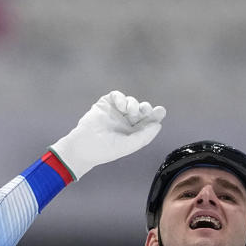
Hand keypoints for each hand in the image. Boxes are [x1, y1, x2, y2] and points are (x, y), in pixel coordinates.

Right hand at [50, 90, 166, 179]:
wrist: (84, 146)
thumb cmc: (106, 150)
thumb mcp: (129, 145)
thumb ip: (144, 136)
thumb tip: (159, 125)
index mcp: (133, 132)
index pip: (147, 122)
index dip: (155, 115)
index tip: (161, 111)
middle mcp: (126, 121)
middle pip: (141, 110)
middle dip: (145, 108)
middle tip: (145, 110)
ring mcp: (116, 112)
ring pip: (131, 102)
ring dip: (133, 104)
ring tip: (129, 111)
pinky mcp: (105, 104)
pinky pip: (117, 96)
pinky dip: (121, 98)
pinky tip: (121, 105)